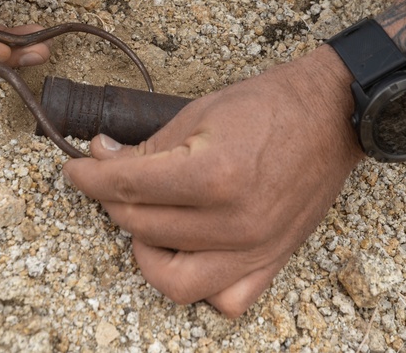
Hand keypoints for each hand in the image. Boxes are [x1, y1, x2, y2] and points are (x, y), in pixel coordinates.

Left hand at [62, 46, 362, 317]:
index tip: (74, 167)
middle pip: (141, 226)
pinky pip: (224, 300)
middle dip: (111, 199)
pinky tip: (188, 252)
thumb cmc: (269, 105)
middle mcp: (233, 222)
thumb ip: (148, 146)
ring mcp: (254, 249)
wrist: (331, 115)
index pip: (126, 186)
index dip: (88, 175)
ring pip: (172, 280)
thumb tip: (102, 158)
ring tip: (144, 219)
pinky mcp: (272, 261)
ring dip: (145, 249)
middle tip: (110, 175)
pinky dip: (200, 285)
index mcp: (213, 175)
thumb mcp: (199, 112)